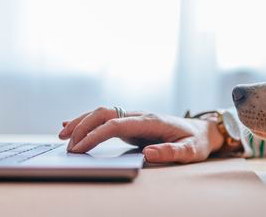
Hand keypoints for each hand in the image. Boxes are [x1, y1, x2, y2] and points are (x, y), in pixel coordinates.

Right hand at [58, 108, 224, 162]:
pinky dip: (87, 121)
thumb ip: (172, 152)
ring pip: (102, 113)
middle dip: (83, 126)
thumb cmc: (197, 142)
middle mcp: (140, 115)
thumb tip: (148, 154)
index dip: (96, 135)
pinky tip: (70, 124)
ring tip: (61, 135)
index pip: (116, 124)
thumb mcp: (191, 151)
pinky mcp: (132, 122)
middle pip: (104, 113)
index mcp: (151, 121)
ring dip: (81, 122)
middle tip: (66, 145)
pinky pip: (106, 118)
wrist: (204, 131)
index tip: (79, 148)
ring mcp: (135, 117)